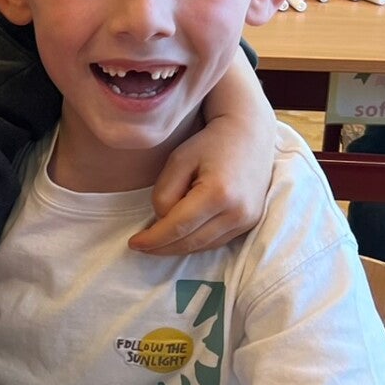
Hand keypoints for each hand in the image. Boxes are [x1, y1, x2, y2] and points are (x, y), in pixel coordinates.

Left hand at [131, 102, 271, 254]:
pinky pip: (216, 241)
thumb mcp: (178, 161)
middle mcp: (237, 212)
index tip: (134, 243)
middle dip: (162, 248)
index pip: (178, 227)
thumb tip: (161, 222)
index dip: (153, 239)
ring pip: (203, 246)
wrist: (249, 136)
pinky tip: (180, 237)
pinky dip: (195, 243)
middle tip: (141, 246)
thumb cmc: (209, 144)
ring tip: (157, 243)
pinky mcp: (250, 222)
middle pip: (190, 242)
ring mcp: (247, 220)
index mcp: (218, 193)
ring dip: (177, 248)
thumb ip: (164, 194)